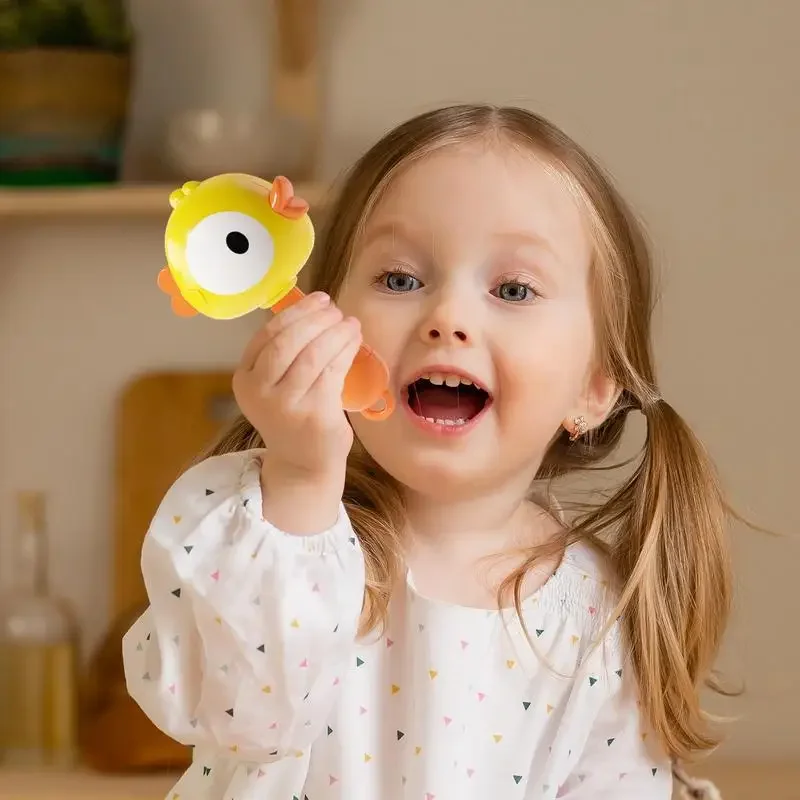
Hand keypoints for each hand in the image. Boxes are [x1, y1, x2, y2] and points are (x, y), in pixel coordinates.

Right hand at [232, 292, 360, 531]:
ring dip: (335, 332)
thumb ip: (284, 354)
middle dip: (316, 319)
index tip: (319, 300)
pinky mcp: (313, 414)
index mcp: (245, 379)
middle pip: (288, 341)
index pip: (267, 335)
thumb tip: (316, 309)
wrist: (303, 464)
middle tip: (337, 311)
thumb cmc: (294, 416)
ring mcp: (286, 405)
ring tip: (350, 324)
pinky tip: (354, 342)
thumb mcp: (276, 385)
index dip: (296, 312)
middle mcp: (259, 392)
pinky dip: (345, 350)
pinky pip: (332, 371)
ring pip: (313, 354)